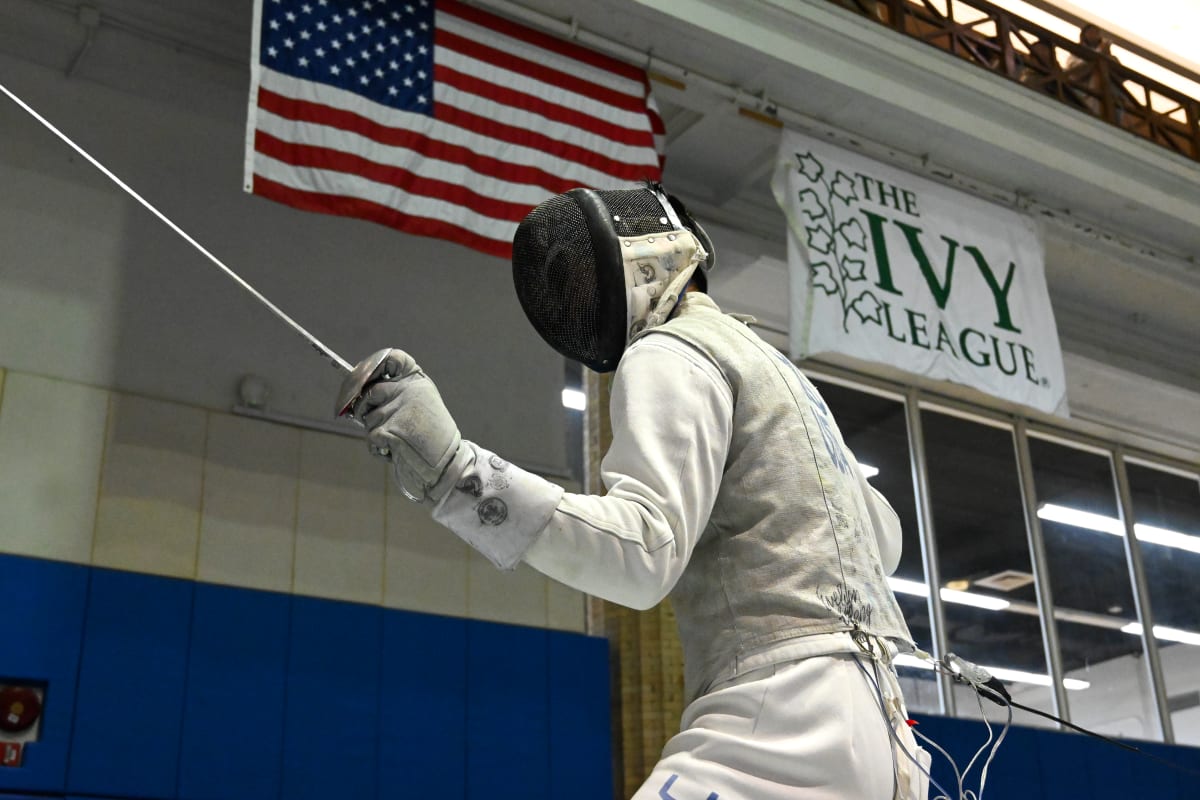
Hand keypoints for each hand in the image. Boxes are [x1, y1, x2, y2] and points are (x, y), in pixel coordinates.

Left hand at [341, 349, 461, 501]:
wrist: (447, 465)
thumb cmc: (431, 439)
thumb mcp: (421, 407)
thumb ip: (397, 396)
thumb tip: (359, 396)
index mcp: (418, 382)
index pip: (393, 358)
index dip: (372, 366)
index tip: (362, 379)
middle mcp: (409, 390)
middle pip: (370, 392)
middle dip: (363, 409)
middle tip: (370, 421)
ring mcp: (400, 408)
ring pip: (368, 418)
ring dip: (376, 433)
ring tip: (399, 442)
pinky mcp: (392, 428)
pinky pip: (371, 437)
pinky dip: (378, 449)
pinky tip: (396, 452)